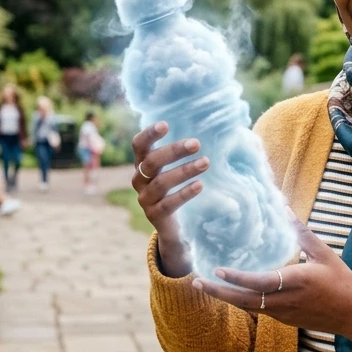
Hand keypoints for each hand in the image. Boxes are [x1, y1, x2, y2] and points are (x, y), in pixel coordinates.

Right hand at [131, 121, 207, 276]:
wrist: (175, 227)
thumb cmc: (178, 188)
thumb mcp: (177, 168)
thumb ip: (185, 151)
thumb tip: (212, 127)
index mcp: (142, 164)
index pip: (139, 145)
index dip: (149, 134)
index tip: (165, 125)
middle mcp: (139, 180)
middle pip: (151, 162)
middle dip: (174, 151)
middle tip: (197, 143)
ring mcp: (145, 199)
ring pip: (161, 183)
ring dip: (184, 170)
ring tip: (205, 162)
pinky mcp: (154, 216)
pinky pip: (168, 203)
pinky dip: (184, 193)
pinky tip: (199, 185)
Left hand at [194, 218, 351, 348]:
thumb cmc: (342, 281)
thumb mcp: (325, 254)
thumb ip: (302, 233)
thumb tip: (284, 209)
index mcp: (297, 282)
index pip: (261, 282)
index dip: (238, 278)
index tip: (218, 269)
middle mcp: (286, 301)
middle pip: (245, 300)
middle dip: (219, 292)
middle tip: (196, 281)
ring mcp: (283, 314)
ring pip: (248, 307)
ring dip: (226, 297)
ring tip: (205, 285)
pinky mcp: (284, 319)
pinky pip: (257, 310)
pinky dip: (240, 301)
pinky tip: (229, 291)